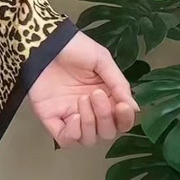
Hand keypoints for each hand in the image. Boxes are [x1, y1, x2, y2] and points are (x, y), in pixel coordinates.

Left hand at [27, 31, 139, 147]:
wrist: (44, 41)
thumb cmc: (73, 46)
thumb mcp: (101, 59)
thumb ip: (118, 84)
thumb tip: (135, 109)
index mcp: (104, 97)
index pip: (120, 120)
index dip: (125, 119)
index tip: (122, 106)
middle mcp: (89, 110)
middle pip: (106, 132)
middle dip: (105, 116)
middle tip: (96, 94)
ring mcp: (70, 114)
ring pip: (88, 139)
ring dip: (90, 123)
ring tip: (83, 99)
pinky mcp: (51, 117)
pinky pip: (65, 139)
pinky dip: (73, 134)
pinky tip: (74, 117)